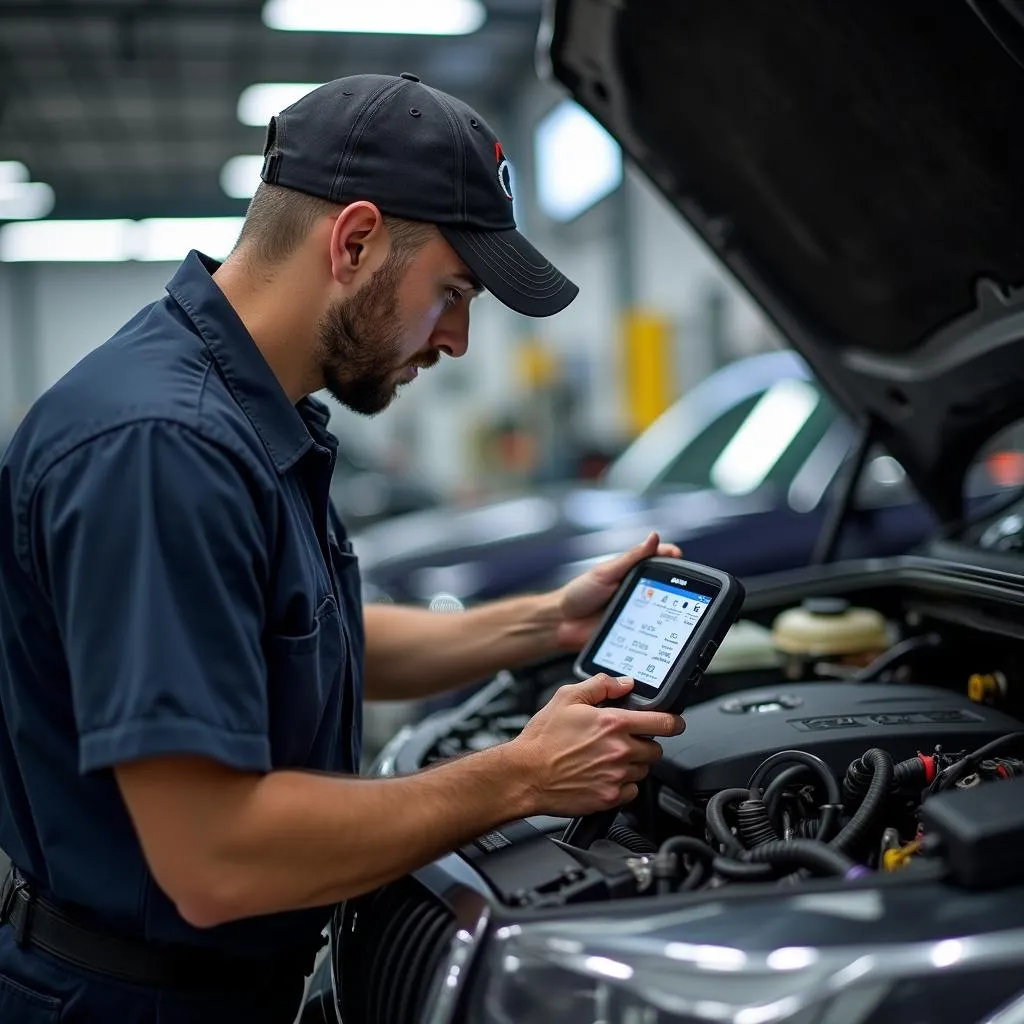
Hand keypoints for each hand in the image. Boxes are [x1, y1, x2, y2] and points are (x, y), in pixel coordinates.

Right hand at [507, 674, 685, 816]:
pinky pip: (631, 792)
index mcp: (613, 723)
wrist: (524, 775)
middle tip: (622, 741)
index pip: (664, 722)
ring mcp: (616, 776)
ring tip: (607, 759)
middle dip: (643, 743)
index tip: (674, 723)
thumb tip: (624, 683)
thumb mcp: (566, 698)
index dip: (674, 721)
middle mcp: (619, 750)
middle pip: (655, 749)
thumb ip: (600, 685)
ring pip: (643, 770)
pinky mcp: (609, 798)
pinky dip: (623, 785)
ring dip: (632, 764)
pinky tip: (603, 776)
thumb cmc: (541, 740)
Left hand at [554, 531, 681, 650]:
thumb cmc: (578, 594)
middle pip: (668, 586)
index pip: (659, 561)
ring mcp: (638, 611)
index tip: (678, 556)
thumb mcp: (605, 572)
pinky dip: (660, 631)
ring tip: (675, 607)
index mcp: (631, 572)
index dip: (672, 558)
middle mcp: (638, 591)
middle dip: (678, 585)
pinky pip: (653, 632)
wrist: (561, 623)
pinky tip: (663, 630)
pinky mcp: (636, 631)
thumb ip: (630, 557)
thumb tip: (653, 537)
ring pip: (664, 610)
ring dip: (670, 609)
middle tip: (684, 584)